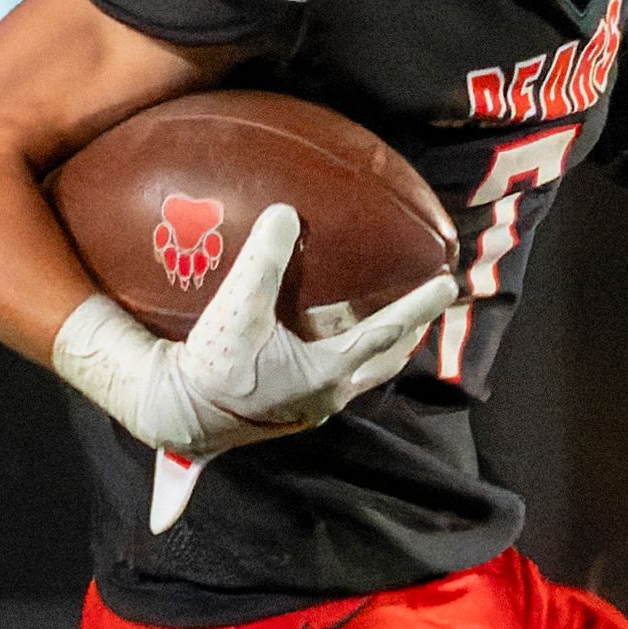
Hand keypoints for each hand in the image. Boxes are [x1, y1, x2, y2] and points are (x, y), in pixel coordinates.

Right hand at [51, 204, 457, 459]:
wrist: (179, 415)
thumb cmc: (211, 367)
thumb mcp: (237, 309)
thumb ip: (264, 261)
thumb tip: (285, 213)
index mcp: (327, 373)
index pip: (387, 333)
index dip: (419, 307)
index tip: (449, 285)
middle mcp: (328, 394)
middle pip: (384, 359)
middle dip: (409, 332)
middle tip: (428, 304)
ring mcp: (311, 404)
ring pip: (361, 370)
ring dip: (378, 344)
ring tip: (387, 316)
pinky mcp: (290, 405)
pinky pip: (332, 374)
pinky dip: (344, 350)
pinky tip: (327, 333)